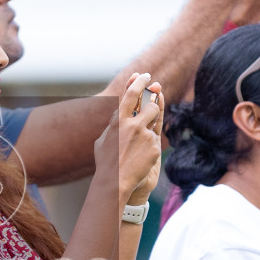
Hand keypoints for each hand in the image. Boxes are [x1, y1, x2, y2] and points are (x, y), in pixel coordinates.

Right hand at [93, 74, 161, 204]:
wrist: (115, 183)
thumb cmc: (106, 162)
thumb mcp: (103, 139)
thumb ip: (113, 123)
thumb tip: (118, 111)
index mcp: (118, 120)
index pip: (131, 93)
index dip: (139, 82)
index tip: (145, 76)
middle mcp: (133, 125)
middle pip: (150, 105)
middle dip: (152, 105)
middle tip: (150, 107)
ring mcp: (145, 136)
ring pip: (155, 121)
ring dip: (150, 125)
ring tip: (139, 140)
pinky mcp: (155, 147)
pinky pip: (155, 139)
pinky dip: (149, 145)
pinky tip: (140, 157)